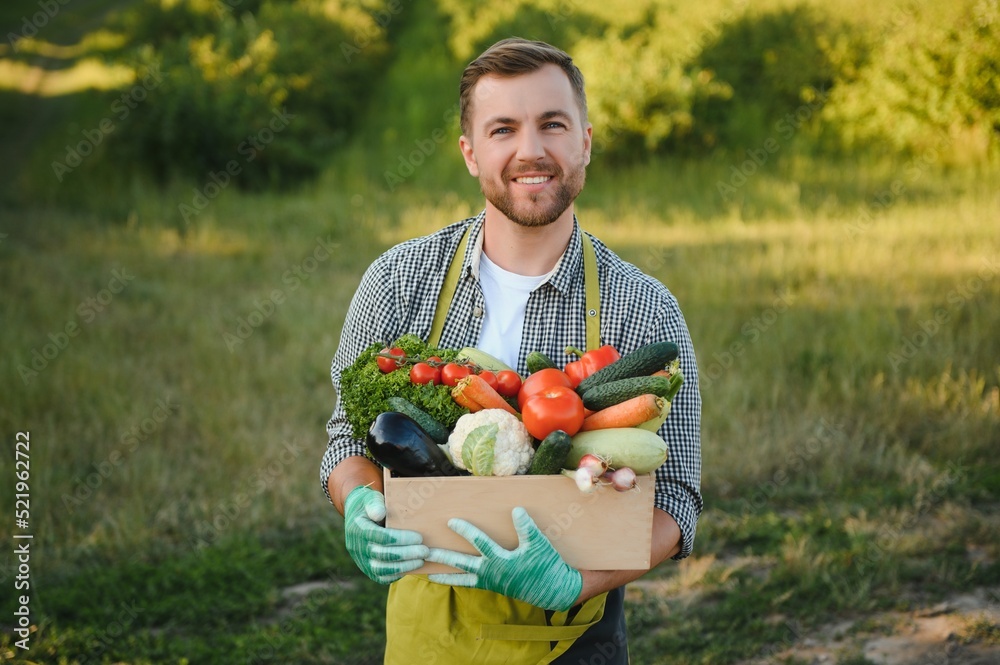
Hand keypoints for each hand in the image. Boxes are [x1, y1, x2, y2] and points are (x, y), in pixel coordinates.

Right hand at [343, 485, 427, 583]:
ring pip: (381, 569)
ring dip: (404, 566)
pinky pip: (381, 577)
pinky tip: (412, 566)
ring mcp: (361, 560)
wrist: (357, 515)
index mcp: (358, 529)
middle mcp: (357, 547)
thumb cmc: (369, 504)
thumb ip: (374, 503)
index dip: (401, 539)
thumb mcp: (370, 498)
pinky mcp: (367, 569)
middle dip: (406, 554)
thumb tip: (380, 513)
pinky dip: (397, 574)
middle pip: (382, 555)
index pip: (381, 537)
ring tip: (421, 560)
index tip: (419, 537)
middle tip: (425, 551)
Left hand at [425, 507, 582, 610]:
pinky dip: (459, 581)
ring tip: (428, 574)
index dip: (465, 530)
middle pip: (461, 563)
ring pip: (463, 578)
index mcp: (501, 560)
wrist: (553, 590)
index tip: (450, 521)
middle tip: (424, 552)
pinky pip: (471, 584)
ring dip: (445, 575)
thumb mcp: (539, 545)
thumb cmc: (546, 566)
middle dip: (442, 557)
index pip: (479, 542)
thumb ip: (527, 528)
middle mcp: (491, 572)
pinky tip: (451, 578)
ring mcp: (491, 581)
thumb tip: (516, 510)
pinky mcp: (493, 586)